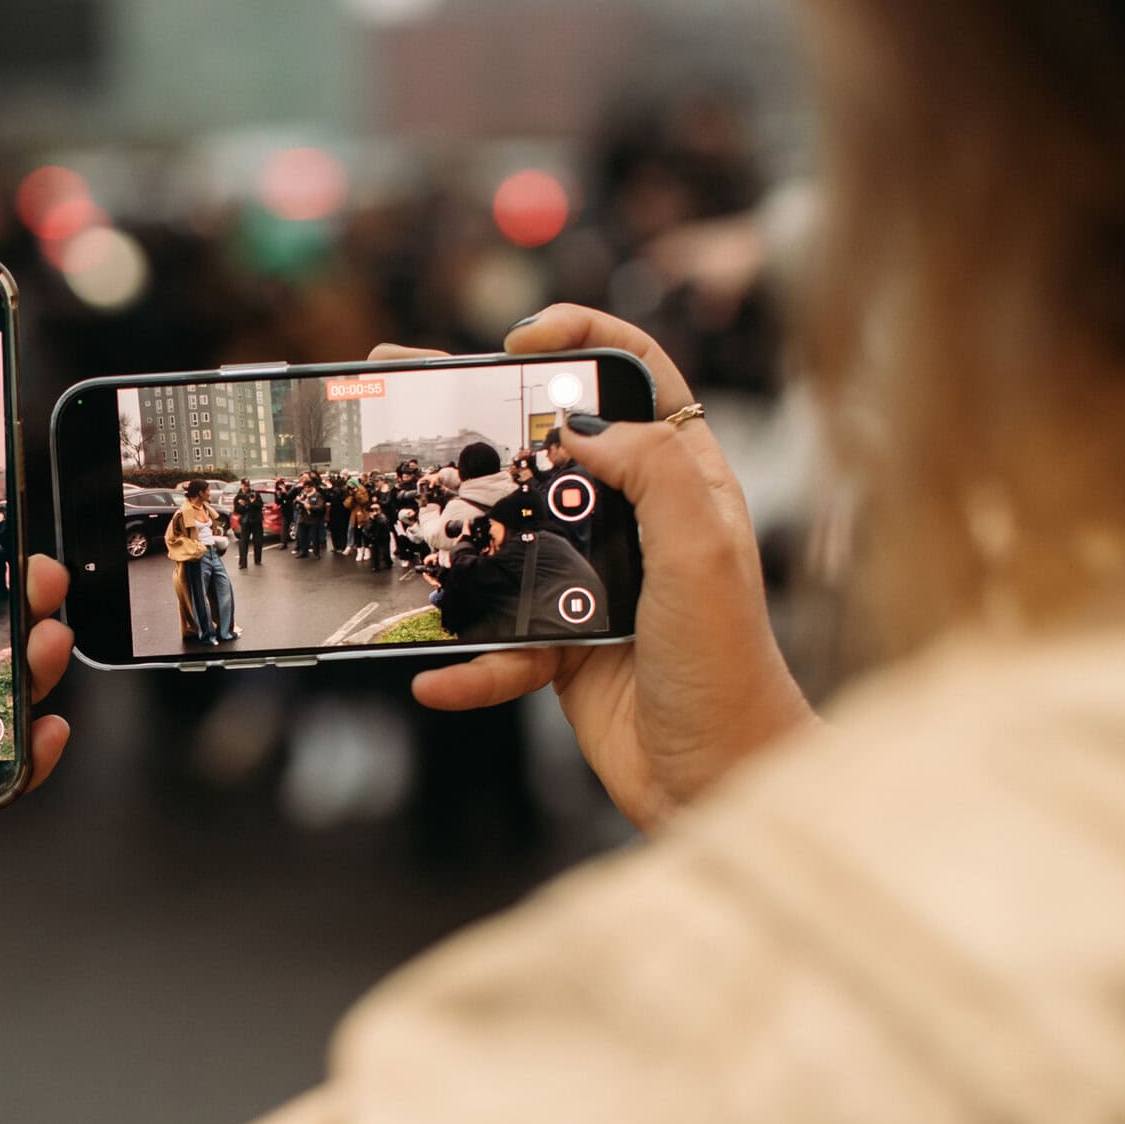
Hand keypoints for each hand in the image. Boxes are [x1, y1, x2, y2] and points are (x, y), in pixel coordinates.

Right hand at [372, 308, 812, 827]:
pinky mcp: (561, 643)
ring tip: (394, 522)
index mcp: (685, 481)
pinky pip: (496, 641)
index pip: (639, 379)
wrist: (720, 782)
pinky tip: (438, 679)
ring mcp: (593, 582)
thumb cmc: (730, 668)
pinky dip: (466, 664)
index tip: (521, 341)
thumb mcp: (702, 554)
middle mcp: (637, 522)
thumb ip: (653, 473)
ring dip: (453, 542)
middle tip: (407, 375)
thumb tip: (580, 425)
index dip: (583, 340)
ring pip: (507, 540)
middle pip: (550, 446)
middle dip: (479, 412)